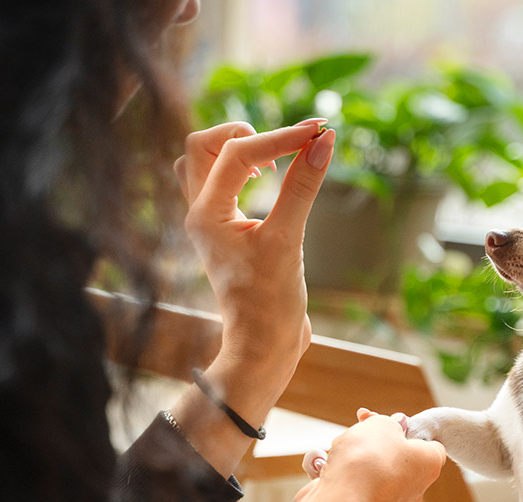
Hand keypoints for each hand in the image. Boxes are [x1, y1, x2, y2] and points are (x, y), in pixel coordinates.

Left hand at [175, 120, 334, 391]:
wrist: (263, 347)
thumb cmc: (271, 302)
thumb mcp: (289, 240)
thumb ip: (302, 187)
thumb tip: (324, 140)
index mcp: (205, 215)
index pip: (237, 152)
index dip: (280, 137)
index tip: (319, 132)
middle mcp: (199, 213)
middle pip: (202, 145)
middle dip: (244, 134)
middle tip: (285, 146)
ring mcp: (209, 222)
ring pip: (204, 162)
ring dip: (237, 149)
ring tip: (273, 161)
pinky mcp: (225, 230)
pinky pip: (219, 183)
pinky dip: (242, 170)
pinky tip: (272, 179)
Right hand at [288, 409, 446, 501]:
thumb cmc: (367, 462)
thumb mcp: (382, 425)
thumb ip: (389, 422)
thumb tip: (394, 426)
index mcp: (429, 465)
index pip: (429, 442)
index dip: (408, 427)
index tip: (389, 421)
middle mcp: (413, 487)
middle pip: (395, 454)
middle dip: (374, 438)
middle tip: (360, 426)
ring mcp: (387, 501)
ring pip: (369, 467)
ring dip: (352, 454)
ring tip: (340, 449)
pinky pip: (351, 483)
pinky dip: (338, 472)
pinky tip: (326, 467)